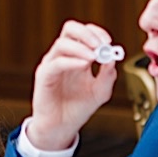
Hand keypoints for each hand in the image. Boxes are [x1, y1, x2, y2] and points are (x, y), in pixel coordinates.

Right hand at [27, 21, 119, 149]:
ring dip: (81, 47)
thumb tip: (113, 57)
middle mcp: (63, 57)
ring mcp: (52, 65)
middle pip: (70, 29)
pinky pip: (56, 63)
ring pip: (62, 43)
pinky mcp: (44, 76)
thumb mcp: (100, 91)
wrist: (61, 127)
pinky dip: (72, 61)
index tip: (109, 43)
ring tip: (94, 58)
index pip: (84, 32)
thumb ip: (108, 75)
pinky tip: (84, 66)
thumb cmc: (77, 108)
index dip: (97, 33)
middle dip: (87, 33)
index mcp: (76, 56)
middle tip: (101, 45)